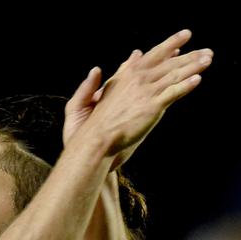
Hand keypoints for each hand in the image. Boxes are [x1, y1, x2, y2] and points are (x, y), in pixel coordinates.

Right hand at [70, 30, 210, 169]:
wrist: (96, 139)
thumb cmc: (95, 122)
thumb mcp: (101, 92)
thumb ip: (112, 75)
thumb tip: (117, 60)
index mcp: (126, 76)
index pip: (152, 56)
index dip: (169, 45)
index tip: (184, 37)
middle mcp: (137, 80)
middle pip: (168, 63)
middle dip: (189, 54)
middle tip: (206, 50)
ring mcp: (145, 92)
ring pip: (174, 74)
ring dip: (193, 65)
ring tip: (208, 59)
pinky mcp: (152, 107)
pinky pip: (173, 92)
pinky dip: (186, 85)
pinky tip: (198, 79)